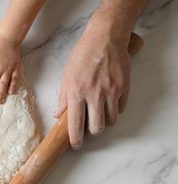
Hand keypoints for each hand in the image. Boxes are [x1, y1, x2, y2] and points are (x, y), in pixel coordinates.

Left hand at [54, 30, 130, 148]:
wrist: (105, 38)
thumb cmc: (82, 55)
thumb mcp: (67, 75)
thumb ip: (63, 98)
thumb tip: (58, 115)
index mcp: (77, 92)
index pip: (75, 123)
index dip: (76, 138)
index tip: (76, 144)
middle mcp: (95, 94)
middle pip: (96, 128)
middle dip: (92, 132)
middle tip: (88, 127)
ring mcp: (111, 92)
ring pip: (111, 121)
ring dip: (104, 121)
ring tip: (99, 113)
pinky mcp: (124, 88)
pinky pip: (120, 109)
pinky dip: (114, 110)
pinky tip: (109, 101)